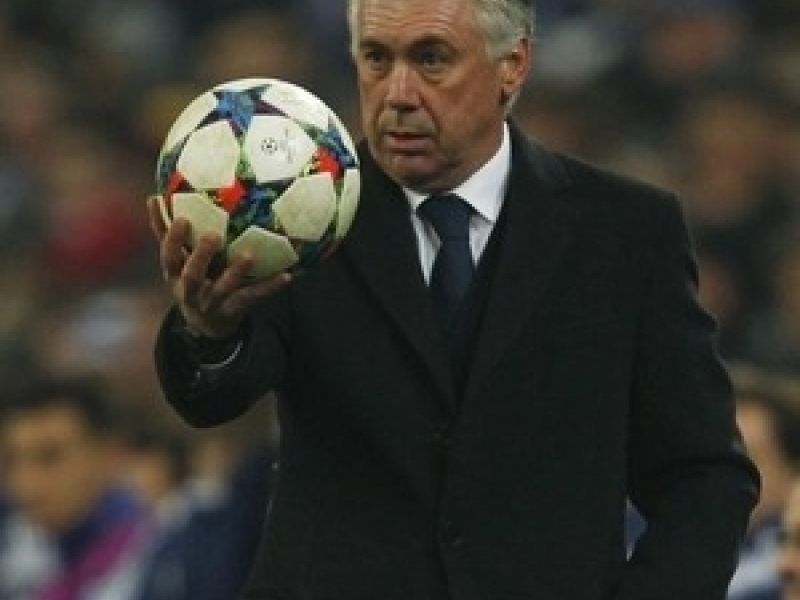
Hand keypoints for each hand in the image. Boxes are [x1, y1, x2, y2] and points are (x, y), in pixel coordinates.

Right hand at [147, 196, 290, 339]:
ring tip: (249, 255)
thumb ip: (166, 233)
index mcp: (175, 275)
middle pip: (193, 276)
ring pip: (224, 289)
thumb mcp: (175, 262)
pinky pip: (253, 298)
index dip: (173, 240)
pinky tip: (287, 275)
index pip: (169, 257)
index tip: (183, 219)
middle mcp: (191, 291)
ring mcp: (212, 304)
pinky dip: (269, 287)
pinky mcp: (234, 312)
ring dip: (236, 272)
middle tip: (213, 236)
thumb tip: (152, 197)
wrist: (206, 325)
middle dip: (202, 256)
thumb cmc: (191, 281)